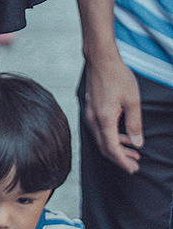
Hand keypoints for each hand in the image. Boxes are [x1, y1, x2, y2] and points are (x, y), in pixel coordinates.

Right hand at [83, 51, 142, 172]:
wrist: (100, 59)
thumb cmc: (117, 76)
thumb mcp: (132, 101)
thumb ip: (135, 124)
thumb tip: (137, 143)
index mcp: (104, 119)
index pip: (112, 149)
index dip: (122, 161)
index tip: (133, 168)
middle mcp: (94, 120)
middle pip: (105, 148)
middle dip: (120, 159)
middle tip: (135, 165)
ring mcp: (90, 114)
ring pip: (101, 140)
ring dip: (116, 149)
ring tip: (132, 152)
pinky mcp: (91, 109)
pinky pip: (99, 130)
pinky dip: (111, 138)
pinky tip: (122, 137)